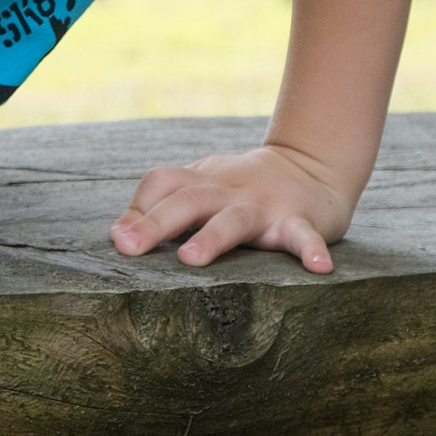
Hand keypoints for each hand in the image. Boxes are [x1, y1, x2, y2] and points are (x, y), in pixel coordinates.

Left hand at [109, 143, 354, 272]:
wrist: (311, 167)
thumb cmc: (241, 187)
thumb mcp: (201, 186)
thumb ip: (162, 205)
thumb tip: (117, 235)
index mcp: (202, 181)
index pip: (163, 182)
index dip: (138, 208)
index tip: (117, 239)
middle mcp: (229, 190)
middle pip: (188, 200)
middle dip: (155, 222)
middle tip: (128, 247)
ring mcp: (265, 205)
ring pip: (235, 219)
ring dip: (212, 237)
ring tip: (190, 258)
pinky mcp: (301, 221)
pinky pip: (305, 236)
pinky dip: (311, 250)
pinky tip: (318, 268)